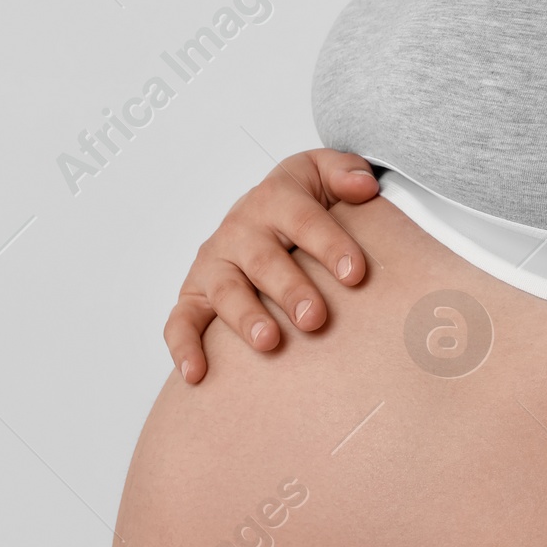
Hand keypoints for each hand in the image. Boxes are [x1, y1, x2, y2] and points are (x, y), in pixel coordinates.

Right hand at [164, 151, 379, 383]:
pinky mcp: (195, 294)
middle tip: (315, 318)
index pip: (304, 220)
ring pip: (226, 292)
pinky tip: (198, 374)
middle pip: (264, 261)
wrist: (266, 208)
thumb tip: (365, 186)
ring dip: (246, 318)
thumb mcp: (324, 173)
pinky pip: (181, 321)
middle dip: (290, 290)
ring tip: (270, 342)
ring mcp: (215, 263)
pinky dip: (184, 347)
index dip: (330, 245)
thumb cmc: (302, 199)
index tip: (355, 274)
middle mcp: (240, 231)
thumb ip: (347, 172)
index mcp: (275, 199)